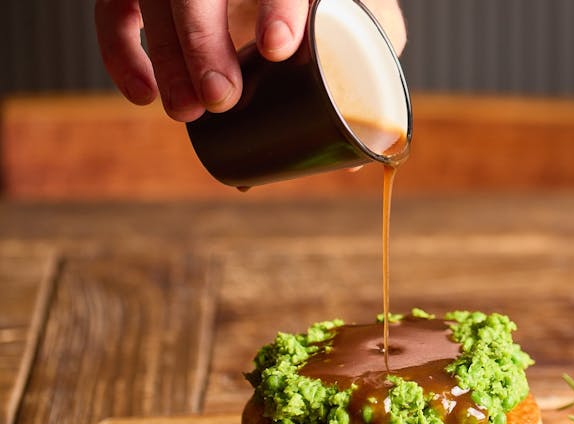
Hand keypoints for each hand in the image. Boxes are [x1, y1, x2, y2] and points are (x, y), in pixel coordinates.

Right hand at [94, 1, 405, 122]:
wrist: (290, 4)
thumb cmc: (333, 12)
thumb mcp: (363, 26)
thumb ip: (363, 77)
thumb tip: (351, 162)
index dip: (279, 8)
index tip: (280, 49)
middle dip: (204, 44)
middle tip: (222, 99)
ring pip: (158, 2)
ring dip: (167, 57)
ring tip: (186, 112)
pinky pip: (115, 10)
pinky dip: (120, 52)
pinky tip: (143, 96)